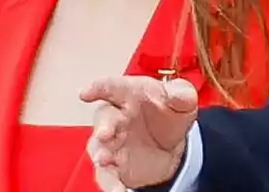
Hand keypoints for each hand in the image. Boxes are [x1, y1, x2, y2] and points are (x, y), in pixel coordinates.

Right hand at [80, 75, 198, 191]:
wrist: (172, 143)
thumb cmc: (168, 113)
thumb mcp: (182, 99)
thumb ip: (181, 94)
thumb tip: (177, 95)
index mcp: (129, 94)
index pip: (112, 87)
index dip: (98, 88)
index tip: (86, 92)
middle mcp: (115, 117)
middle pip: (104, 119)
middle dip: (103, 126)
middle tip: (105, 133)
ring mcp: (111, 143)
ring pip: (99, 148)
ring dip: (100, 154)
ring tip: (104, 160)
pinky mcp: (113, 166)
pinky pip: (107, 175)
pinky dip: (110, 184)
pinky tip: (118, 190)